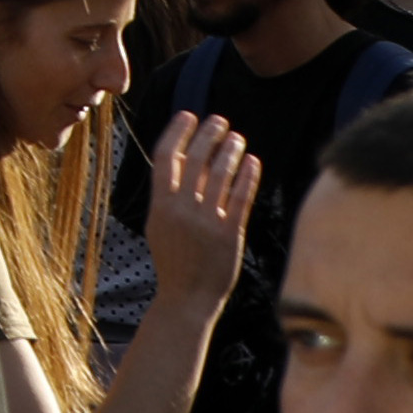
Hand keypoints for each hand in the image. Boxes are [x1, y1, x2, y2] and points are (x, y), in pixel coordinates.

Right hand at [150, 103, 267, 284]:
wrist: (187, 297)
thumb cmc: (173, 259)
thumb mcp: (158, 224)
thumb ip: (168, 193)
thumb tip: (181, 157)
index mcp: (160, 205)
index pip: (167, 157)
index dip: (178, 132)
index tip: (189, 115)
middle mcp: (182, 210)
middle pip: (196, 160)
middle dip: (209, 135)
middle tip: (220, 121)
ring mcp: (207, 222)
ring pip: (221, 174)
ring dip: (230, 151)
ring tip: (237, 138)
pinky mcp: (230, 234)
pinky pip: (241, 197)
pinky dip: (248, 176)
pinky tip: (253, 162)